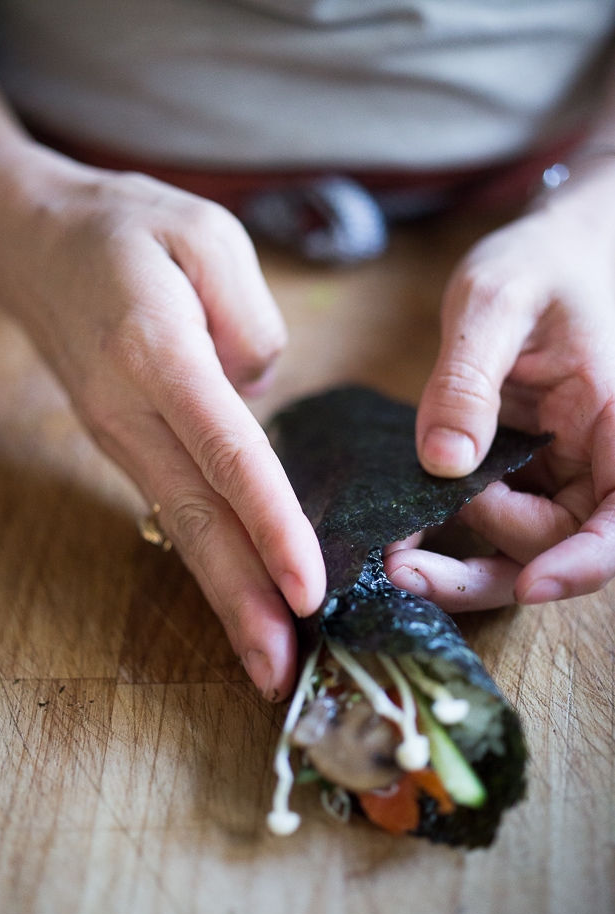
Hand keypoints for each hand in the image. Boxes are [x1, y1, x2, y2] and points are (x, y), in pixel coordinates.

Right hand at [0, 143, 325, 698]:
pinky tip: (238, 596)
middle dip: (242, 599)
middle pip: (197, 517)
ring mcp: (119, 435)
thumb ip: (252, 322)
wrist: (36, 242)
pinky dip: (209, 559)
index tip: (307, 588)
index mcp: (158, 355)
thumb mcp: (207, 236)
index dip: (269, 524)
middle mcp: (131, 411)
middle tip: (281, 672)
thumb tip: (262, 399)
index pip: (227, 454)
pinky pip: (173, 509)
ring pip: (181, 527)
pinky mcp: (123, 443)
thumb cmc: (128, 228)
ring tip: (265, 661)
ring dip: (224, 596)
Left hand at [385, 161, 614, 609]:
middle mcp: (597, 458)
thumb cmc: (538, 262)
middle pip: (557, 545)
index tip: (531, 586)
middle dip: (485, 566)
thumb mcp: (495, 301)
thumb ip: (468, 380)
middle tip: (402, 565)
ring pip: (522, 545)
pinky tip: (403, 531)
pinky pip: (493, 518)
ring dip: (460, 561)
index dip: (584, 563)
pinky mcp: (523, 468)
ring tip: (394, 556)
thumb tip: (443, 461)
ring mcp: (558, 468)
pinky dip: (450, 531)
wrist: (545, 252)